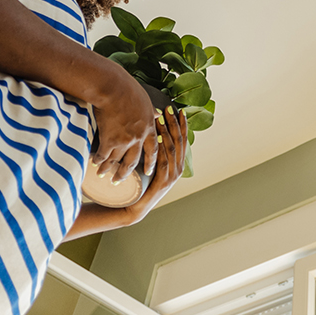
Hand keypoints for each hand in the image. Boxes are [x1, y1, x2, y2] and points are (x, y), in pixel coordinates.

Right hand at [87, 61, 158, 182]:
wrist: (114, 88)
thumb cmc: (129, 90)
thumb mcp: (146, 100)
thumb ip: (151, 112)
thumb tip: (158, 114)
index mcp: (149, 128)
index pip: (153, 150)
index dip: (151, 162)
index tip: (149, 171)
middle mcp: (138, 138)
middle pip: (133, 161)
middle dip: (125, 173)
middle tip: (119, 180)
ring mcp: (123, 141)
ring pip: (116, 160)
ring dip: (108, 169)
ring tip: (102, 175)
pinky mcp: (109, 140)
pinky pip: (103, 155)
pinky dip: (98, 160)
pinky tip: (94, 162)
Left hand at [124, 102, 187, 221]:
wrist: (134, 206)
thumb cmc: (140, 183)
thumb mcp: (149, 164)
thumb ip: (154, 151)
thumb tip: (152, 131)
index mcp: (176, 164)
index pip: (181, 140)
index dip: (181, 125)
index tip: (179, 110)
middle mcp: (178, 169)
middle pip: (179, 141)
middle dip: (175, 123)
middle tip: (170, 109)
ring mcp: (172, 176)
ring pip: (172, 149)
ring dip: (168, 132)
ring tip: (162, 118)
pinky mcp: (164, 182)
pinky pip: (164, 161)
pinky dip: (163, 149)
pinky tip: (160, 138)